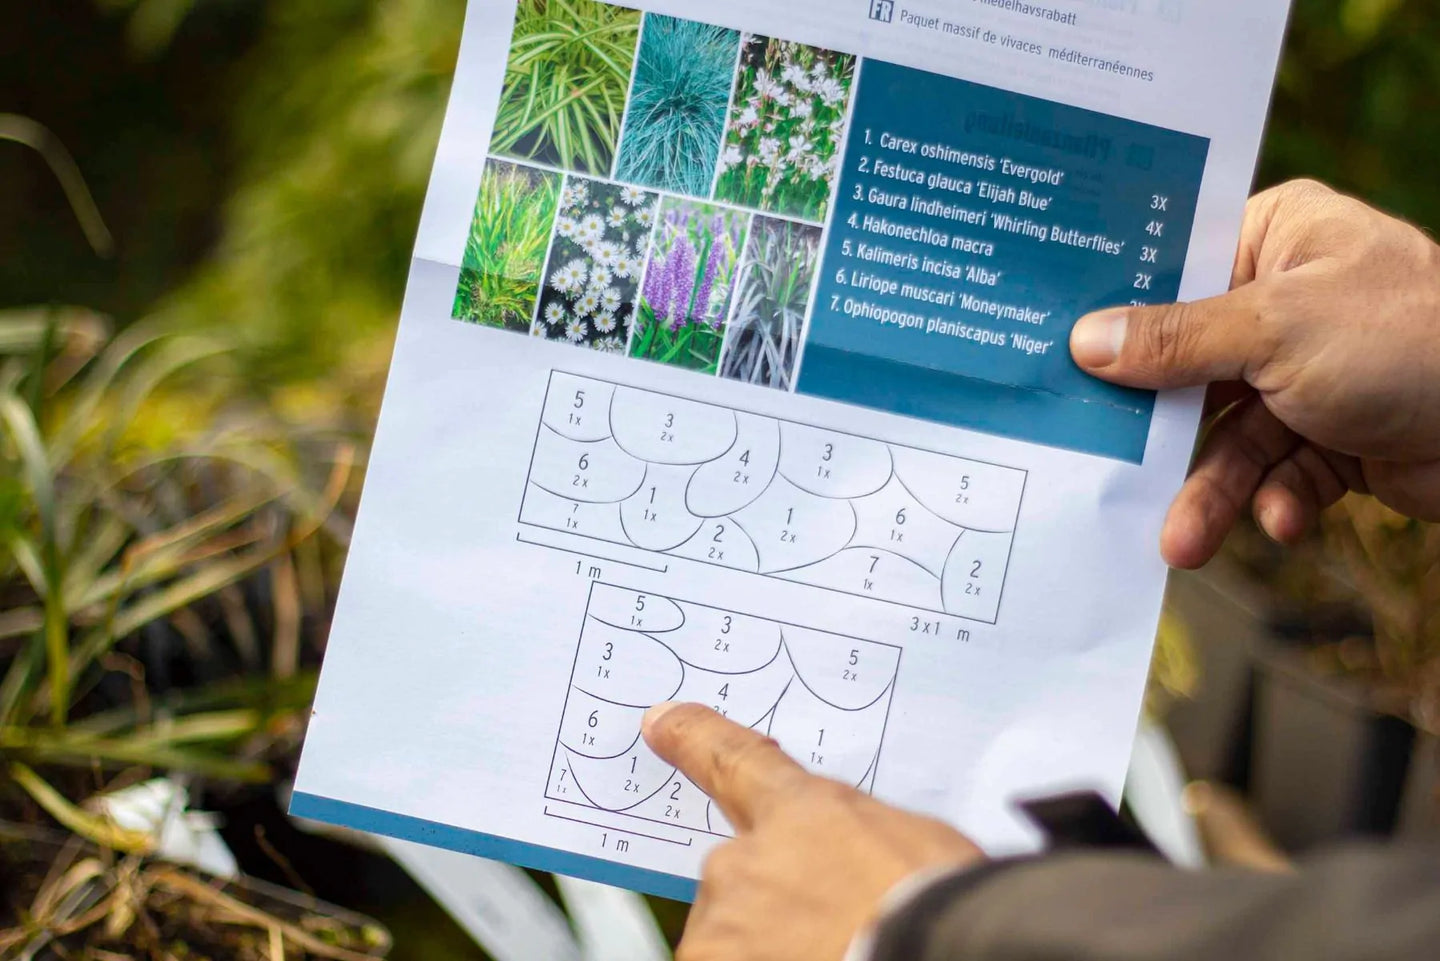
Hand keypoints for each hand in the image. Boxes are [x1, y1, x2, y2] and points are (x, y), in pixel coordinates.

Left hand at [642, 702, 983, 960]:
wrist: (940, 956)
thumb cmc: (936, 908)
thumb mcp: (917, 848)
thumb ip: (855, 841)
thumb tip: (849, 857)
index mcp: (802, 812)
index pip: (734, 761)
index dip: (694, 739)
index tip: (663, 722)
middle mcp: (746, 860)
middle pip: (740, 873)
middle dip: (776, 899)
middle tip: (838, 924)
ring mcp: (723, 919)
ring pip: (729, 930)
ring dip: (768, 944)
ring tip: (835, 949)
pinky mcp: (709, 960)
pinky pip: (722, 958)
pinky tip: (818, 959)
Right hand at [1070, 179, 1439, 568]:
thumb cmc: (1407, 341)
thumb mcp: (1275, 330)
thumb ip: (1175, 339)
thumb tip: (1082, 341)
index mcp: (1276, 239)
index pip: (1172, 269)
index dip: (1114, 311)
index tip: (1050, 346)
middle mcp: (1287, 302)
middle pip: (1188, 366)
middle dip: (1158, 431)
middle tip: (1100, 465)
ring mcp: (1310, 373)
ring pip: (1230, 436)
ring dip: (1212, 490)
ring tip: (1181, 544)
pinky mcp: (1335, 436)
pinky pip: (1279, 472)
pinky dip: (1277, 501)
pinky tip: (1284, 520)